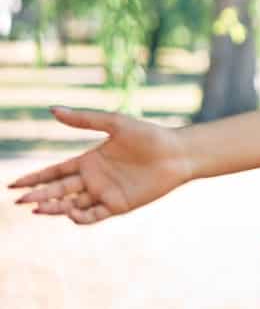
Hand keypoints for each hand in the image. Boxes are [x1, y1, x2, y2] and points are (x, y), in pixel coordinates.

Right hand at [7, 106, 191, 224]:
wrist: (177, 153)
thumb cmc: (148, 135)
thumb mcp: (114, 123)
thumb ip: (84, 120)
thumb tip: (52, 109)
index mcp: (90, 160)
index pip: (55, 172)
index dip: (35, 178)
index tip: (13, 185)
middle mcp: (94, 178)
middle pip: (59, 190)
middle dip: (38, 196)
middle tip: (20, 202)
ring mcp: (105, 193)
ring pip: (72, 204)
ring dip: (55, 208)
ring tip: (39, 208)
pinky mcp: (119, 205)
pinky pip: (94, 216)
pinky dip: (79, 217)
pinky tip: (69, 212)